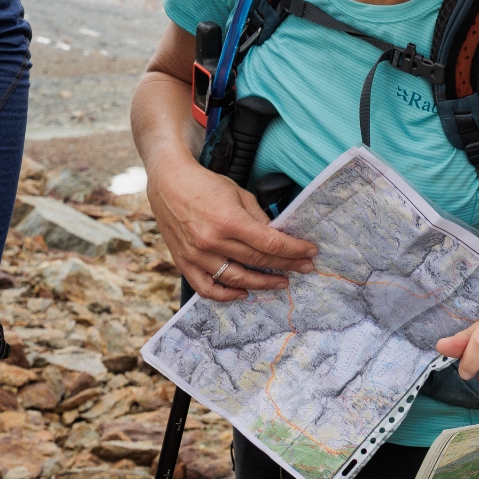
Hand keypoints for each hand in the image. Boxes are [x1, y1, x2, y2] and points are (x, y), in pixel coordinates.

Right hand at [149, 157, 315, 301]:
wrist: (169, 182)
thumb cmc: (206, 185)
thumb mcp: (239, 194)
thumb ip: (259, 218)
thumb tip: (278, 237)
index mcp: (229, 221)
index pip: (270, 243)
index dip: (294, 250)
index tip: (310, 252)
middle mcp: (212, 241)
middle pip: (257, 261)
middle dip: (286, 265)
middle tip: (304, 268)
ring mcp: (196, 255)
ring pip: (236, 279)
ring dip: (262, 284)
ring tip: (280, 281)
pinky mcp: (184, 262)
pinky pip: (206, 288)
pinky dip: (225, 295)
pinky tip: (243, 293)